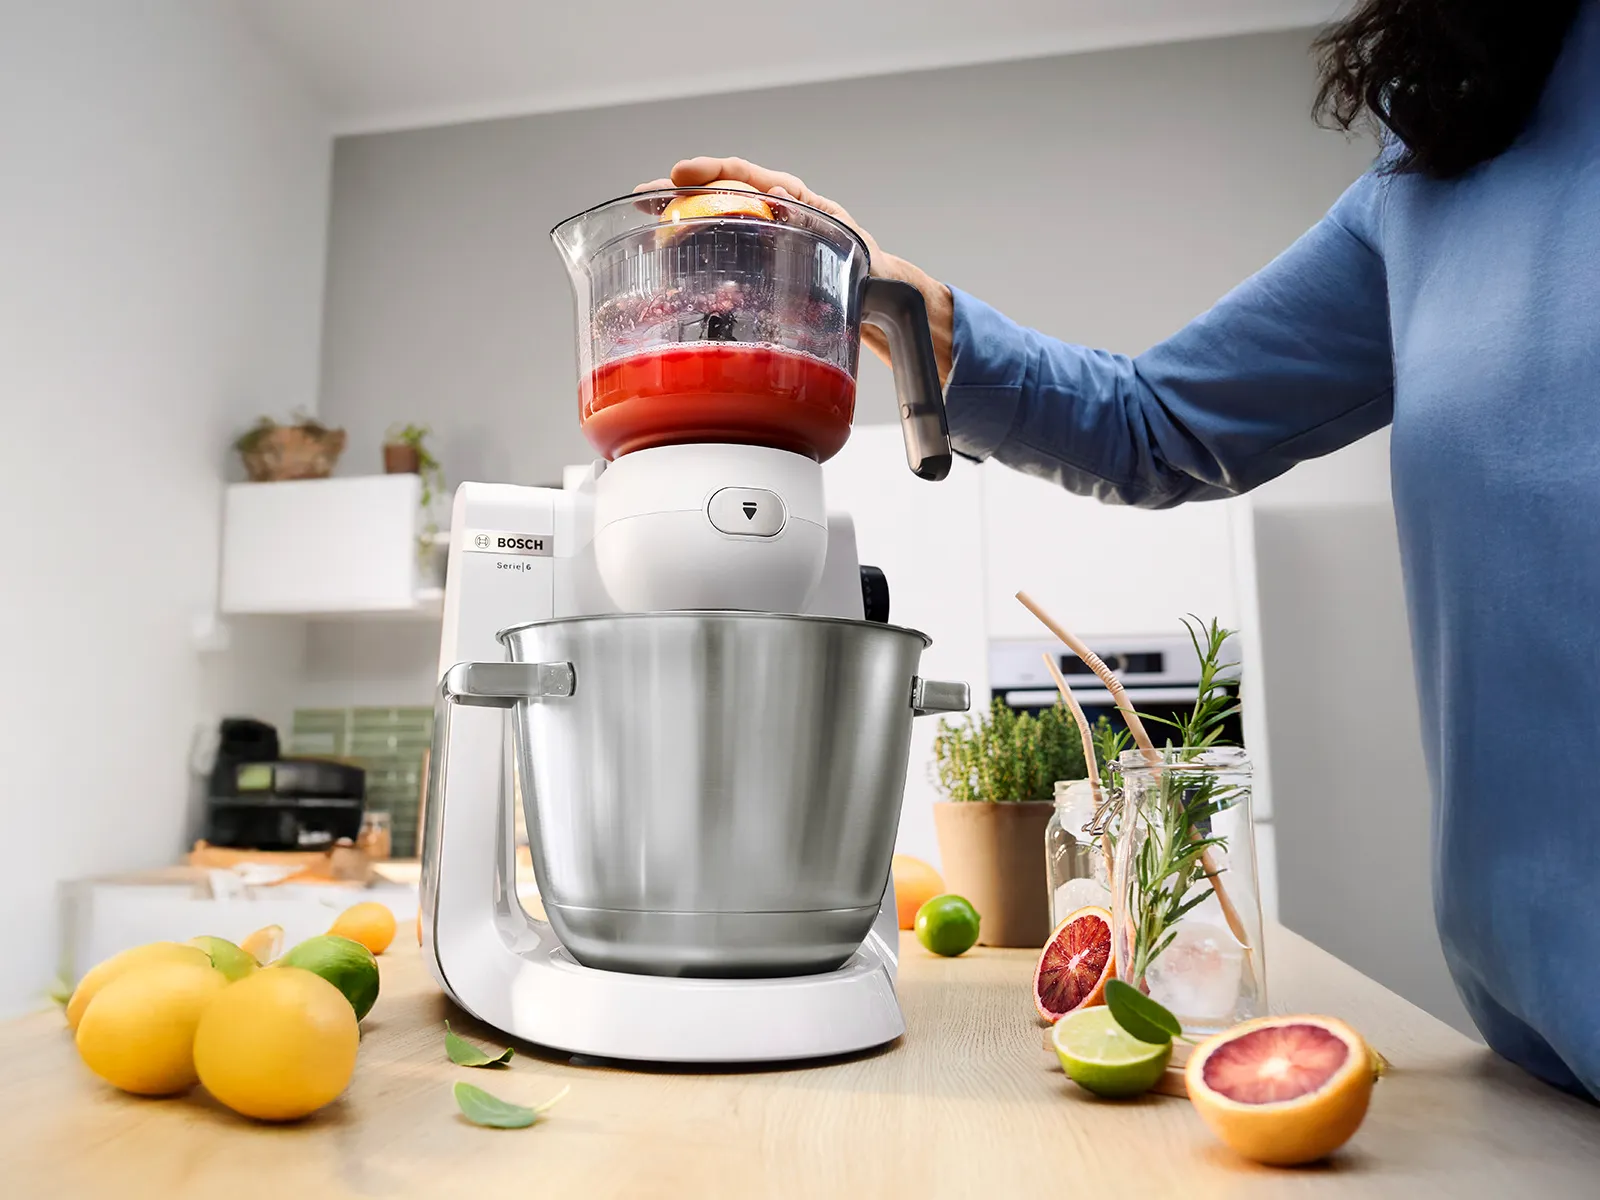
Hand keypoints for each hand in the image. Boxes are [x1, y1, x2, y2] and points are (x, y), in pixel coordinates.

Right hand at [636, 156, 952, 382]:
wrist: (886, 305)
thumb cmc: (879, 279)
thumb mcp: (858, 255)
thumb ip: (830, 232)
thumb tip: (782, 197)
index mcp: (800, 203)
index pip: (749, 175)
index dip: (712, 172)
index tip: (681, 175)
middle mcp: (778, 215)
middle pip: (722, 194)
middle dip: (680, 192)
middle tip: (643, 198)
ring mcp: (768, 240)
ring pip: (717, 221)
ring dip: (680, 218)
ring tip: (645, 221)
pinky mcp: (763, 267)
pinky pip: (726, 252)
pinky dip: (697, 250)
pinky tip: (670, 258)